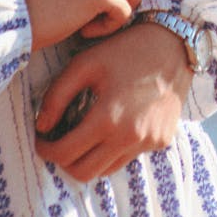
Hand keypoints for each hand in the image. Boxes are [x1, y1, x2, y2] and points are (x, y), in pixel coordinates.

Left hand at [35, 23, 192, 181]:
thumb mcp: (86, 63)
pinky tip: (116, 124)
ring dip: (91, 157)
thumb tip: (42, 126)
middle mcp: (130, 137)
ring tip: (87, 133)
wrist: (174, 43)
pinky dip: (115, 149)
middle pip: (84, 172)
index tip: (42, 139)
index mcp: (108, 118)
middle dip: (65, 161)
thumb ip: (57, 95)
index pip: (65, 153)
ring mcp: (149, 142)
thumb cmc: (127, 49)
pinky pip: (130, 156)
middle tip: (60, 141)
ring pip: (107, 169)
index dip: (46, 149)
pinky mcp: (162, 140)